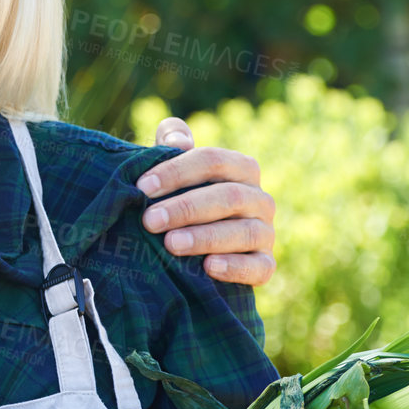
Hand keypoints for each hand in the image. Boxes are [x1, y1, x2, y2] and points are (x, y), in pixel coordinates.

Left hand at [138, 118, 275, 286]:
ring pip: (244, 232)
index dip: (176, 171)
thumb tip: (179, 141)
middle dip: (186, 208)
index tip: (142, 186)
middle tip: (150, 220)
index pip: (212, 161)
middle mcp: (259, 199)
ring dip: (205, 237)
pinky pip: (258, 267)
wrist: (196, 245)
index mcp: (241, 168)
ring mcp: (265, 232)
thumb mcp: (174, 167)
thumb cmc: (181, 195)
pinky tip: (208, 267)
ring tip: (170, 244)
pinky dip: (235, 268)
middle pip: (228, 196)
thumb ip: (172, 141)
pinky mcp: (265, 264)